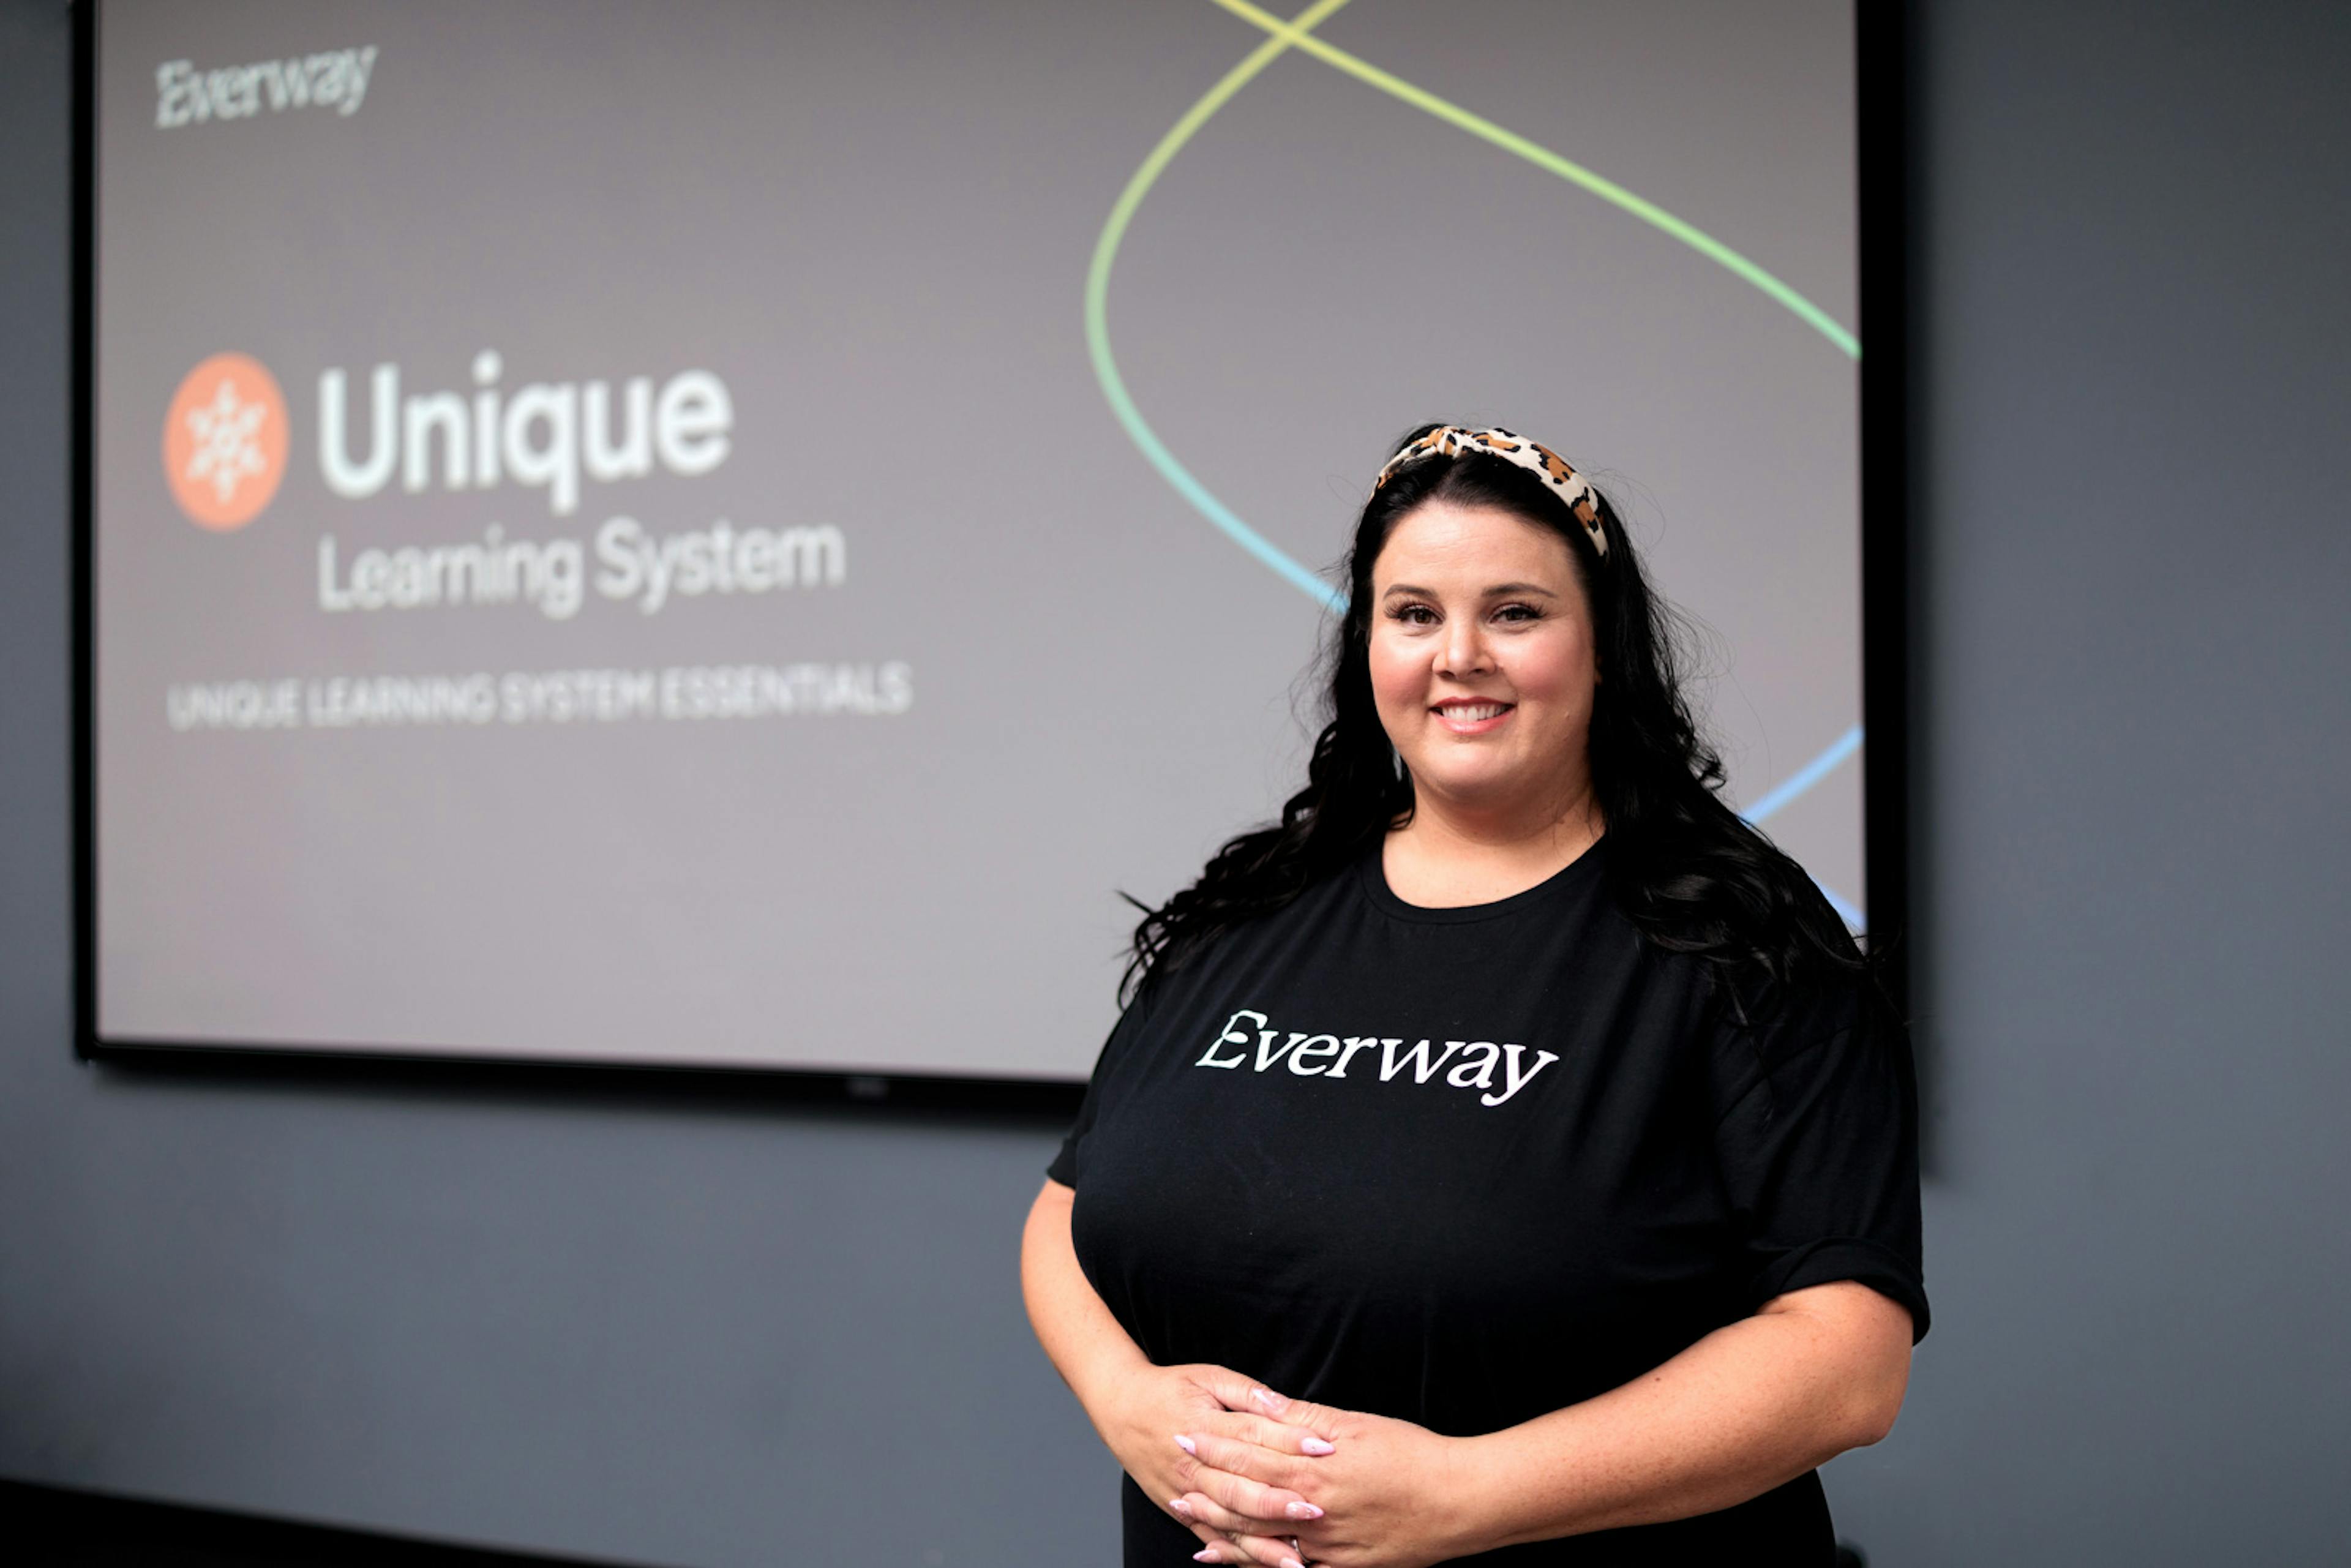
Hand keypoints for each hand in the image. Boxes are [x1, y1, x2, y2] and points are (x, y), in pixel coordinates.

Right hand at [1093, 1364, 1339, 1566]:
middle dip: (1278, 1503)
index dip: (1289, 1442)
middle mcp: (1193, 1465)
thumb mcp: (1209, 1377)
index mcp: (1203, 1426)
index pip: (1252, 1437)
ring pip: (1226, 1522)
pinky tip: (1262, 1564)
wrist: (1121, 1407)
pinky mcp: (1179, 1509)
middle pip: (1239, 1488)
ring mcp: (1184, 1492)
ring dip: (1261, 1542)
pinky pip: (1209, 1536)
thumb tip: (1283, 1404)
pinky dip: (1234, 1555)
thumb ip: (1246, 1392)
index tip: (1324, 1448)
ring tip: (1296, 1557)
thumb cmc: (1170, 1388)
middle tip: (1316, 1510)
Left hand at [1178, 1386, 1485, 1567]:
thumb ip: (1304, 1420)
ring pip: (1261, 1537)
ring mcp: (1325, 1543)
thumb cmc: (1413, 1455)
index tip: (1185, 1433)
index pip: (1249, 1453)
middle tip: (1172, 1476)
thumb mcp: (1356, 1425)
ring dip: (1222, 1527)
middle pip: (1246, 1497)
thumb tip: (1264, 1404)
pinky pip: (1292, 1567)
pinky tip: (1237, 1560)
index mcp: (1312, 1467)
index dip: (1214, 1444)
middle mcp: (1311, 1509)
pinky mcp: (1343, 1566)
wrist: (1459, 1501)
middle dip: (1206, 1485)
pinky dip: (1259, 1562)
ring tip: (1189, 1517)